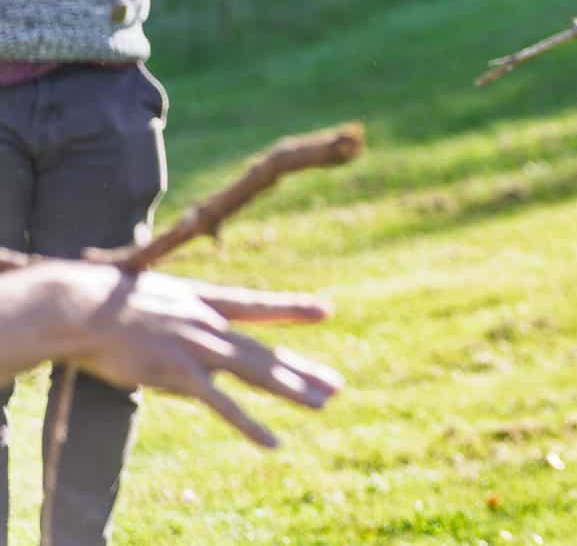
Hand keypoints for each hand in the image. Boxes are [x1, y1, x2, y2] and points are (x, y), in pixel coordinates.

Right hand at [32, 260, 340, 447]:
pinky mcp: (179, 373)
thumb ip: (164, 314)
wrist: (79, 306)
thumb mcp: (144, 296)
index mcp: (201, 300)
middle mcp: (209, 324)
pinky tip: (273, 441)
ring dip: (292, 390)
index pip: (256, 306)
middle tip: (336, 384)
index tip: (326, 311)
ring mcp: (198, 348)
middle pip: (264, 351)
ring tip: (324, 402)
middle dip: (302, 369)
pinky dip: (250, 424)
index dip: (291, 309)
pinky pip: (223, 404)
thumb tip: (169, 328)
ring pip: (256, 373)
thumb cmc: (99, 301)